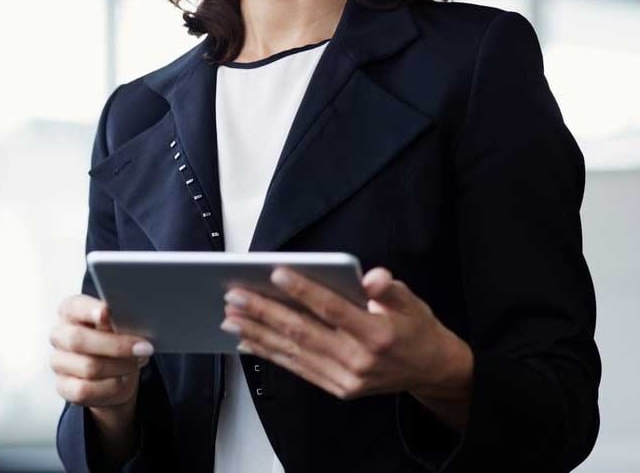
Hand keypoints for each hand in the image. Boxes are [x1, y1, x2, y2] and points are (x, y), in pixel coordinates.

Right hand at [49, 294, 152, 410]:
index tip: (107, 311)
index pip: (74, 307)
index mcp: (70, 311)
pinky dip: (111, 385)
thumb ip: (117, 318)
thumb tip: (127, 314)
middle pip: (79, 340)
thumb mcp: (118, 323)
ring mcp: (58, 362)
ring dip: (120, 366)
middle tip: (144, 347)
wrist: (113, 372)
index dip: (89, 309)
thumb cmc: (115, 337)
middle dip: (116, 345)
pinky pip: (85, 390)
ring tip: (139, 361)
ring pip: (88, 367)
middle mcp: (60, 334)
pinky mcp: (63, 386)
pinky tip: (123, 379)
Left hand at [221, 266, 470, 403]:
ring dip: (258, 334)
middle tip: (235, 296)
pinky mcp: (338, 388)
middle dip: (265, 312)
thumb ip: (388, 287)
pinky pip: (298, 369)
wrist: (430, 370)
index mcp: (377, 334)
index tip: (276, 272)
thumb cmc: (415, 326)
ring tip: (230, 318)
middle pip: (304, 332)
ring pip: (294, 352)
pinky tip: (248, 343)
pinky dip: (271, 355)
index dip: (304, 290)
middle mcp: (358, 360)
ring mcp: (345, 379)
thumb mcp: (411, 300)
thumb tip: (372, 276)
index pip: (333, 309)